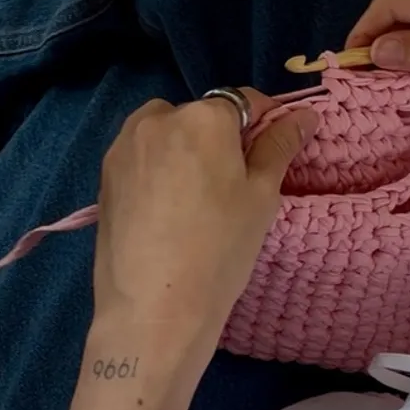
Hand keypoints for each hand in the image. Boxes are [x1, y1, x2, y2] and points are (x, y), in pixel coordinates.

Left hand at [92, 88, 318, 367]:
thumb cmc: (221, 249)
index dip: (266, 124)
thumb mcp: (261, 196)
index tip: (274, 153)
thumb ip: (280, 146)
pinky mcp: (105, 174)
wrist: (155, 307)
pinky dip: (160, 170)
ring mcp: (125, 145)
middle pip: (203, 117)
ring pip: (169, 134)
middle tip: (234, 189)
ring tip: (198, 200)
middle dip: (222, 140)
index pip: (245, 102)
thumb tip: (304, 114)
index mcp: (204, 117)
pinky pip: (143, 156)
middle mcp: (159, 117)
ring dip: (187, 151)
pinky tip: (169, 211)